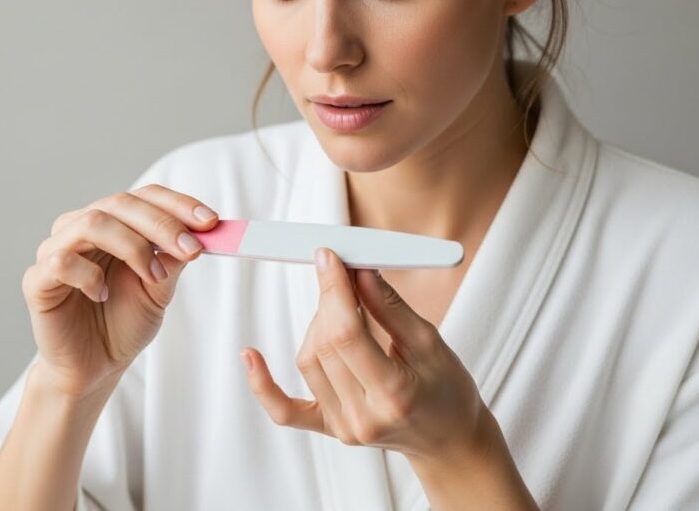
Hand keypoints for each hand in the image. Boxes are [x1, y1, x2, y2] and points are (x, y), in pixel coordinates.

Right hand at [21, 184, 217, 397]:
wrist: (95, 366)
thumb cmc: (123, 323)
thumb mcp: (160, 289)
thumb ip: (174, 259)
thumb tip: (199, 233)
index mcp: (114, 224)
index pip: (145, 197)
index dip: (179, 205)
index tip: (211, 222)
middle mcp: (82, 228)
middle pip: (121, 204)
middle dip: (162, 224)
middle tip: (192, 248)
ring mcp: (56, 250)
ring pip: (92, 223)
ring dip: (132, 246)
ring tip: (152, 276)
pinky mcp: (37, 280)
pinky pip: (60, 262)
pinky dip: (88, 275)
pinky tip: (101, 294)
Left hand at [241, 247, 487, 461]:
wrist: (448, 439)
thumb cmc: (448, 390)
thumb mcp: (430, 342)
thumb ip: (389, 307)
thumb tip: (358, 270)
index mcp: (394, 394)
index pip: (347, 334)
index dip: (333, 290)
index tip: (329, 258)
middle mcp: (363, 417)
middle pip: (324, 345)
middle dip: (329, 301)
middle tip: (341, 274)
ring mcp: (343, 428)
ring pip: (308, 361)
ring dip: (318, 327)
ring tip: (345, 313)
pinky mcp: (330, 430)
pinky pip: (285, 411)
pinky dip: (263, 384)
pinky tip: (250, 356)